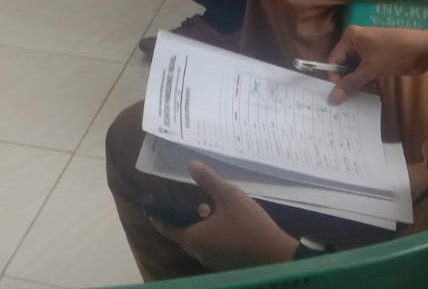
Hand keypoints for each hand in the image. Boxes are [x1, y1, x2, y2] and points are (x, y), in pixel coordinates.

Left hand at [151, 161, 297, 270]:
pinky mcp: (226, 262)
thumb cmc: (248, 223)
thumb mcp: (228, 195)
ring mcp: (213, 260)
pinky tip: (224, 219)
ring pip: (198, 240)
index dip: (158, 218)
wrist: (276, 253)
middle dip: (184, 218)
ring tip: (209, 206)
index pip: (167, 229)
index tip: (151, 208)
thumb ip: (208, 180)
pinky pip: (210, 246)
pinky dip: (211, 233)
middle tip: (186, 202)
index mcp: (194, 238)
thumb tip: (191, 165)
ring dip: (200, 225)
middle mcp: (200, 252)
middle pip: (183, 235)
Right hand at [325, 26, 427, 103]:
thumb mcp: (370, 69)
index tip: (334, 95)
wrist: (424, 49)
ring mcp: (369, 50)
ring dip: (357, 83)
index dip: (334, 77)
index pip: (334, 59)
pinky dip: (367, 81)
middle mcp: (357, 41)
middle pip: (345, 65)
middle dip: (346, 81)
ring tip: (356, 98)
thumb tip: (332, 98)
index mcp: (351, 36)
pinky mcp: (379, 59)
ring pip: (356, 70)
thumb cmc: (393, 53)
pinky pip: (367, 71)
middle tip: (344, 100)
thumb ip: (351, 84)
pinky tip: (368, 92)